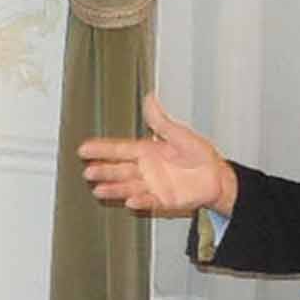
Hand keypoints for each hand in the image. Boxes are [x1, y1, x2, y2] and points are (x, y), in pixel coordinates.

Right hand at [78, 94, 237, 217]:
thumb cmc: (200, 155)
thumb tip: (149, 98)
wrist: (216, 177)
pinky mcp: (162, 199)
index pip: (119, 149)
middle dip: (103, 170)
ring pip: (127, 186)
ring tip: (98, 189)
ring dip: (113, 189)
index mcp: (147, 151)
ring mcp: (152, 185)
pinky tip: (129, 201)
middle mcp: (146, 169)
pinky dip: (139, 201)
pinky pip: (148, 201)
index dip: (101, 149)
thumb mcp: (179, 134)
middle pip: (119, 169)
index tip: (84, 148)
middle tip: (88, 171)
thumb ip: (161, 121)